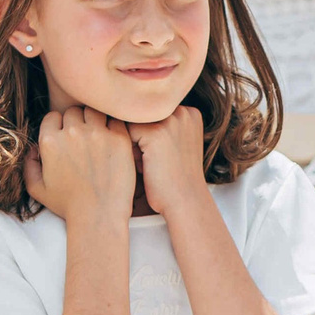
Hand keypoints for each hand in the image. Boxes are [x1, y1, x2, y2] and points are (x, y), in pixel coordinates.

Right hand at [28, 105, 137, 226]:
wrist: (98, 216)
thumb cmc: (68, 205)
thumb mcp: (36, 189)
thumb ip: (28, 165)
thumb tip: (33, 149)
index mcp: (50, 141)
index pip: (53, 116)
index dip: (58, 126)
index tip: (66, 137)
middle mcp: (72, 133)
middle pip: (74, 111)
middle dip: (77, 122)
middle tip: (84, 138)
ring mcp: (97, 134)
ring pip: (94, 111)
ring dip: (95, 120)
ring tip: (99, 136)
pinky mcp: (119, 138)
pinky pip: (116, 120)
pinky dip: (114, 127)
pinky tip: (113, 141)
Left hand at [126, 104, 211, 219]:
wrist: (185, 202)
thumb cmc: (174, 178)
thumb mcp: (175, 144)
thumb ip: (161, 125)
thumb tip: (124, 115)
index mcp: (190, 112)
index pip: (151, 111)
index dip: (147, 133)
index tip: (161, 155)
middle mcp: (182, 111)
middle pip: (140, 114)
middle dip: (138, 136)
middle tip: (152, 161)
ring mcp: (170, 120)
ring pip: (131, 122)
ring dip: (132, 142)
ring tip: (148, 163)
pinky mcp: (156, 133)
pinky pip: (126, 133)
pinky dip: (129, 151)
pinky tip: (144, 166)